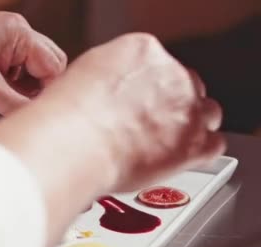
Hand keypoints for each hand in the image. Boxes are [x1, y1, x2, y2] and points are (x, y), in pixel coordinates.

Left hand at [0, 12, 66, 114]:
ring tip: (3, 103)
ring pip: (29, 70)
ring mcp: (2, 42)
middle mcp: (14, 33)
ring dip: (22, 90)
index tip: (39, 113)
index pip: (53, 65)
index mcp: (18, 33)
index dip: (48, 91)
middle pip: (47, 65)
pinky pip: (12, 72)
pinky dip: (9, 87)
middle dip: (38, 89)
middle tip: (22, 109)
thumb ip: (15, 103)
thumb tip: (37, 117)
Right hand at [37, 33, 224, 191]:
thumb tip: (108, 96)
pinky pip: (212, 145)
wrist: (76, 144)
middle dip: (170, 106)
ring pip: (206, 114)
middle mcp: (171, 74)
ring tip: (163, 145)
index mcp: (142, 51)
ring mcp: (188, 107)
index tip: (134, 103)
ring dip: (189, 128)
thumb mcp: (81, 78)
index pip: (158, 65)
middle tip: (147, 125)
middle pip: (186, 86)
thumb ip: (107, 81)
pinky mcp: (197, 142)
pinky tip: (174, 160)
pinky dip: (196, 154)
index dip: (147, 88)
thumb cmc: (68, 116)